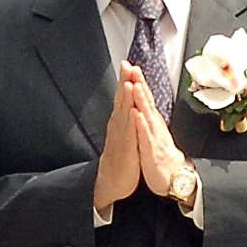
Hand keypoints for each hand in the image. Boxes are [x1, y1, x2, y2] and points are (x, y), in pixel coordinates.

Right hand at [93, 64, 149, 210]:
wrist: (113, 181)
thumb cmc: (121, 157)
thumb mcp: (124, 134)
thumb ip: (126, 119)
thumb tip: (129, 105)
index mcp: (120, 121)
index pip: (123, 97)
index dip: (126, 80)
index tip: (129, 64)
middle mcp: (118, 126)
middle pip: (121, 100)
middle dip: (124, 82)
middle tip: (126, 64)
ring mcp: (121, 137)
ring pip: (124, 114)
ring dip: (125, 98)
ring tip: (127, 83)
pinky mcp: (126, 149)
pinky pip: (129, 133)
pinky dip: (130, 122)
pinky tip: (133, 112)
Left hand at [134, 71, 195, 209]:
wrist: (173, 179)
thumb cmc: (162, 156)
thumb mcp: (154, 133)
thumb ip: (150, 118)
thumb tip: (145, 104)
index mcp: (153, 122)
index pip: (145, 99)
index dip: (139, 82)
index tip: (132, 67)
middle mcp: (155, 126)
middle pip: (147, 102)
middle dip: (140, 84)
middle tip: (134, 68)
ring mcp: (155, 137)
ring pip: (147, 116)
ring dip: (141, 100)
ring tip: (135, 85)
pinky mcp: (153, 151)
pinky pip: (146, 137)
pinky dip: (142, 125)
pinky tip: (137, 115)